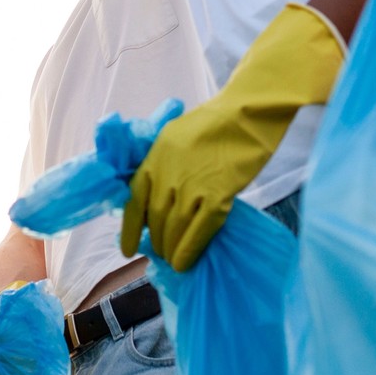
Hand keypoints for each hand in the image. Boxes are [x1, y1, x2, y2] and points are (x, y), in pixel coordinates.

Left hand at [119, 4, 343, 270]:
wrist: (248, 111)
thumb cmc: (218, 121)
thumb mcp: (176, 136)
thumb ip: (165, 164)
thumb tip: (162, 196)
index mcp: (155, 156)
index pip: (134, 200)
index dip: (129, 229)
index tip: (127, 249)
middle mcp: (167, 173)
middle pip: (156, 218)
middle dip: (157, 241)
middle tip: (161, 253)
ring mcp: (191, 185)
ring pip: (174, 228)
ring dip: (171, 250)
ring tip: (174, 260)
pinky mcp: (217, 196)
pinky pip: (198, 231)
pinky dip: (189, 250)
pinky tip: (186, 263)